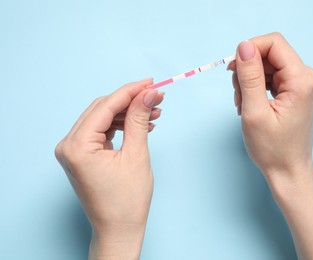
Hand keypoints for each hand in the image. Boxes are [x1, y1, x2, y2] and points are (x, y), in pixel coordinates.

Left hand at [55, 78, 163, 258]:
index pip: (105, 107)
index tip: (151, 83)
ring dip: (128, 114)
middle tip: (156, 96)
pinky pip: (102, 131)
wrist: (119, 229)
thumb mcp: (136, 155)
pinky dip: (121, 126)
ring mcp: (73, 150)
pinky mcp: (82, 154)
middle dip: (131, 101)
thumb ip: (139, 120)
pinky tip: (141, 126)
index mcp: (77, 146)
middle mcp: (69, 145)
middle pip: (102, 109)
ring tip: (154, 113)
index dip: (130, 91)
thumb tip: (148, 94)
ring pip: (103, 119)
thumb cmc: (127, 201)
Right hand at [229, 33, 312, 258]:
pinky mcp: (294, 90)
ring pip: (266, 64)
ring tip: (243, 104)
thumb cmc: (273, 148)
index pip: (273, 43)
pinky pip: (270, 76)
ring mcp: (301, 83)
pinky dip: (255, 87)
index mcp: (301, 79)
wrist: (288, 170)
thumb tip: (243, 46)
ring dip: (249, 80)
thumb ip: (249, 76)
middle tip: (238, 96)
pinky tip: (250, 104)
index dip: (249, 50)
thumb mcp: (254, 112)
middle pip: (269, 53)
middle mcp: (305, 76)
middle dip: (247, 70)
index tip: (234, 71)